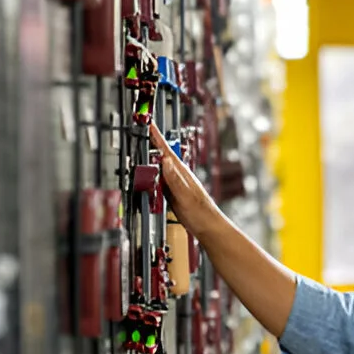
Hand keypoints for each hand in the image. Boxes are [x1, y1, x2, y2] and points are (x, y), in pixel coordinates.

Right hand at [148, 122, 221, 237]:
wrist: (209, 228)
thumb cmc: (201, 214)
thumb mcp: (185, 196)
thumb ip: (175, 179)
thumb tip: (165, 160)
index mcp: (182, 173)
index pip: (167, 151)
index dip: (158, 137)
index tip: (150, 124)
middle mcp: (179, 177)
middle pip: (162, 157)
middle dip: (152, 144)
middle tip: (143, 131)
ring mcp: (176, 185)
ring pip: (159, 169)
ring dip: (151, 159)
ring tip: (144, 148)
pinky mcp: (173, 195)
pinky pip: (159, 182)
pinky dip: (152, 176)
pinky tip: (149, 176)